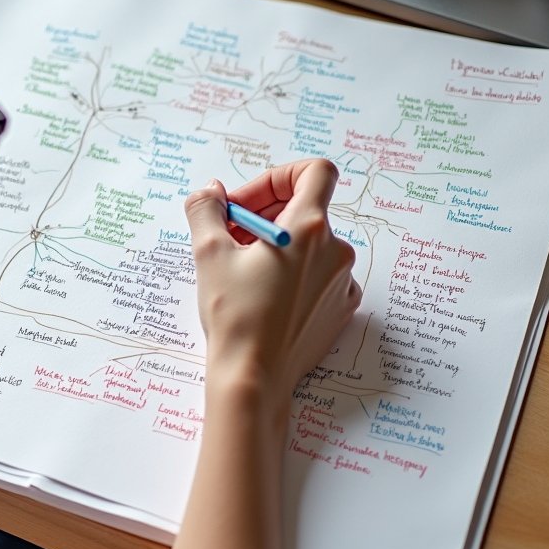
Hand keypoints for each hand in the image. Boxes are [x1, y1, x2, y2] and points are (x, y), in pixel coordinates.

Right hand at [184, 159, 361, 404]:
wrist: (254, 377)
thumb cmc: (234, 315)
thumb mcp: (209, 253)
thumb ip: (207, 210)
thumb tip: (211, 192)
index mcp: (308, 229)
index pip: (315, 172)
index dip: (279, 177)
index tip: (249, 203)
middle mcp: (335, 250)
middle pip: (304, 210)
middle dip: (264, 215)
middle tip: (229, 238)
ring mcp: (342, 281)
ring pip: (309, 245)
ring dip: (276, 246)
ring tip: (242, 271)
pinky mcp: (340, 308)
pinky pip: (319, 275)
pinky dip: (293, 274)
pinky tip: (265, 295)